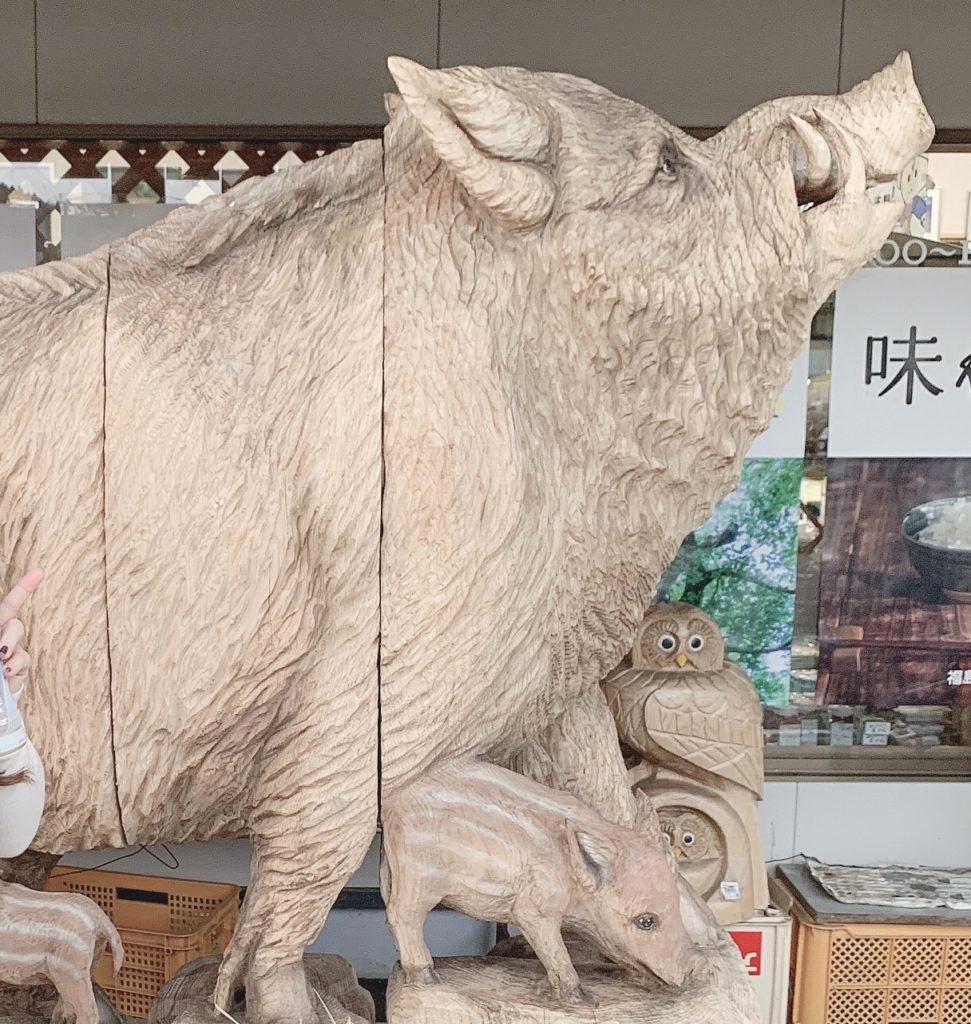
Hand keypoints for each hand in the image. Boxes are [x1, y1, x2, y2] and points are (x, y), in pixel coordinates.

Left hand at [0, 567, 44, 700]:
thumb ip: (2, 637)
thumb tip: (8, 648)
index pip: (10, 604)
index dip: (25, 587)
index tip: (40, 571)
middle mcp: (2, 639)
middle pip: (16, 625)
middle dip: (11, 636)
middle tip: (0, 652)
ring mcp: (11, 655)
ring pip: (21, 647)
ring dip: (13, 656)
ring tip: (2, 669)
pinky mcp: (16, 671)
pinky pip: (23, 664)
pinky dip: (15, 670)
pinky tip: (5, 677)